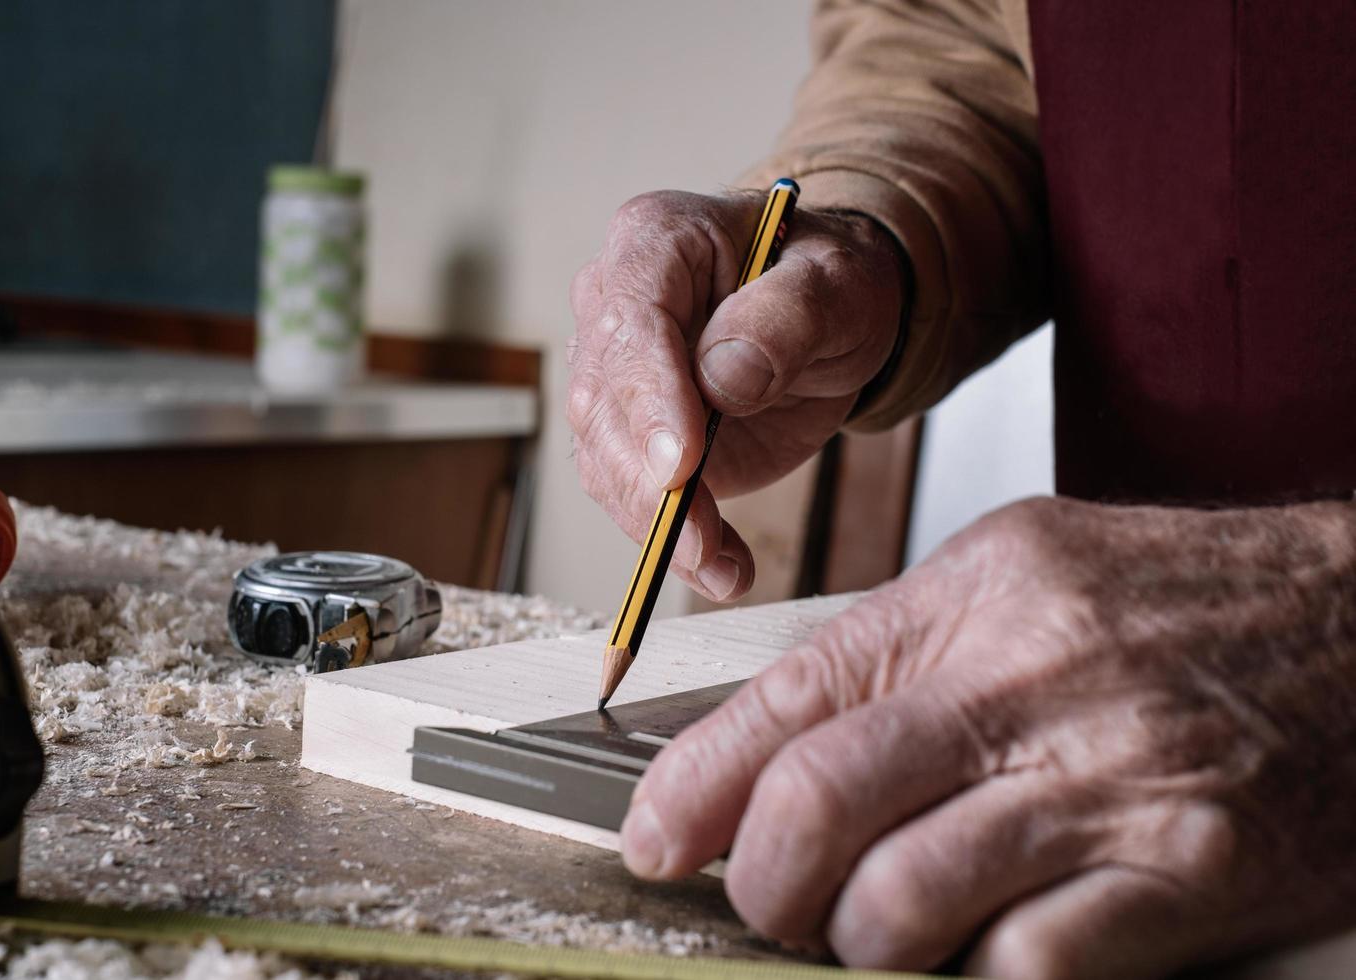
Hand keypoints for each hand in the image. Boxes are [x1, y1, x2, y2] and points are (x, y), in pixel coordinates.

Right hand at [568, 190, 902, 600]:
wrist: (830, 318)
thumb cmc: (828, 284)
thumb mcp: (838, 285)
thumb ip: (785, 319)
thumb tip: (721, 380)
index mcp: (654, 241)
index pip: (632, 321)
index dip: (650, 397)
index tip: (680, 464)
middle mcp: (613, 304)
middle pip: (604, 401)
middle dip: (648, 480)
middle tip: (701, 538)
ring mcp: (615, 373)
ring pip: (604, 458)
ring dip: (657, 524)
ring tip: (721, 564)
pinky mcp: (633, 435)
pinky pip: (631, 494)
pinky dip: (671, 541)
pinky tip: (720, 566)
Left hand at [620, 496, 1355, 977]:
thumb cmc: (1191, 601)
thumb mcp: (1026, 573)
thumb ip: (904, 651)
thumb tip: (779, 741)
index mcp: (975, 594)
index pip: (789, 695)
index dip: (695, 782)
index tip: (653, 837)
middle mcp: (1031, 679)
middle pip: (821, 804)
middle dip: (761, 882)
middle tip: (765, 903)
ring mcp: (1110, 779)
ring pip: (902, 903)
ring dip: (860, 944)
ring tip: (877, 932)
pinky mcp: (1188, 873)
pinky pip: (1026, 966)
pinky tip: (979, 958)